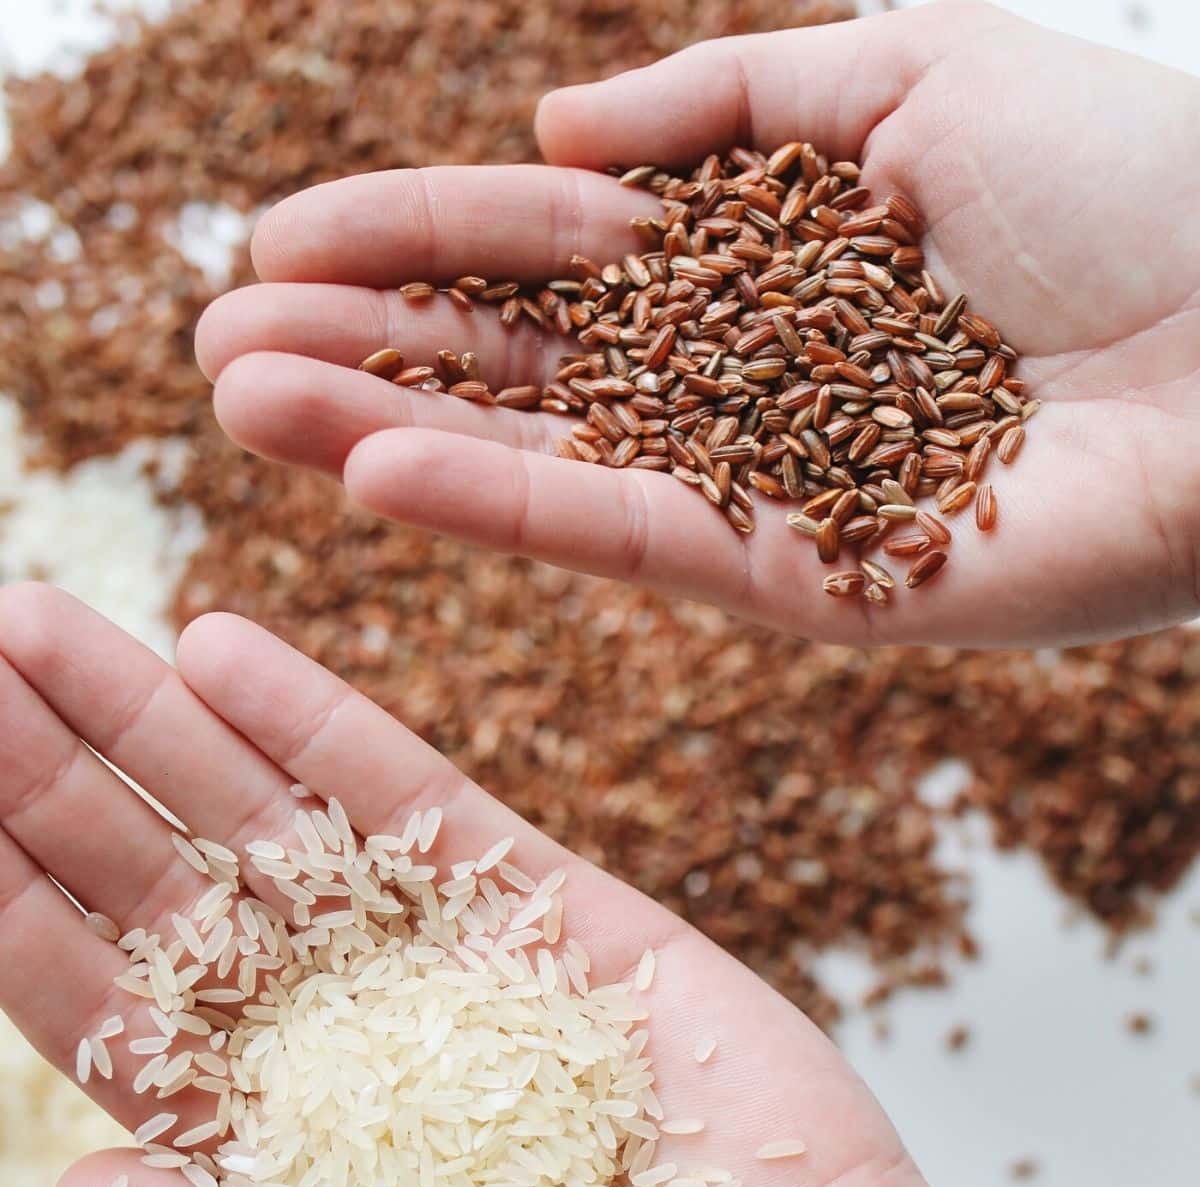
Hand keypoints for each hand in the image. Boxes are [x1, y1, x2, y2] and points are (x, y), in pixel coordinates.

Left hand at [0, 580, 987, 1186]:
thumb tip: (84, 1184)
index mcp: (292, 1183)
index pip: (114, 1030)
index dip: (11, 920)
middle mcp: (351, 1063)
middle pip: (167, 902)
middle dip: (54, 787)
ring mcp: (454, 980)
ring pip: (272, 829)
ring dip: (155, 725)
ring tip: (41, 624)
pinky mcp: (566, 923)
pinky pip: (424, 805)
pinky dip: (322, 728)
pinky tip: (221, 651)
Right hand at [195, 1, 1199, 649]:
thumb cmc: (1126, 182)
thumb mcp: (901, 74)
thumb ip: (721, 101)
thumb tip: (555, 123)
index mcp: (762, 263)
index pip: (549, 247)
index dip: (415, 235)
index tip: (279, 232)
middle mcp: (741, 385)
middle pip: (518, 364)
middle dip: (364, 342)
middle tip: (208, 334)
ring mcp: (759, 489)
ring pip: (539, 457)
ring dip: (383, 428)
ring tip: (234, 397)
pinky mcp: (794, 579)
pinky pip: (621, 534)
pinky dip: (496, 503)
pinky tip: (366, 469)